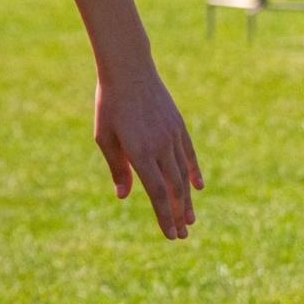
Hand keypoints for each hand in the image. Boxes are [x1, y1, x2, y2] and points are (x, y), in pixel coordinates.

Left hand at [94, 69, 202, 239]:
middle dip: (178, 214)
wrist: (129, 69)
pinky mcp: (178, 125)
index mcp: (140, 152)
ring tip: (190, 219)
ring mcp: (172, 135)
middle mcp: (160, 146)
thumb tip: (125, 196)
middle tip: (182, 235)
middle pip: (174, 189)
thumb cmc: (110, 104)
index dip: (165, 216)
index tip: (170, 235)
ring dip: (187, 199)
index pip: (158, 193)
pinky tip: (198, 186)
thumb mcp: (105, 137)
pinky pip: (188, 154)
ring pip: (183, 174)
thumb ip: (117, 167)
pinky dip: (194, 172)